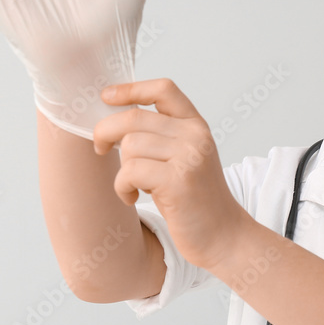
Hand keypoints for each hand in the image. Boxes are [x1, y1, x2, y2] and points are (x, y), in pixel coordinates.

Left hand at [92, 78, 248, 269]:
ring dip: (121, 169)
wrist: (223, 235)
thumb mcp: (186, 158)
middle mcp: (195, 136)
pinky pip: (130, 171)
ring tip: (132, 186)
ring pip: (129, 146)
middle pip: (134, 117)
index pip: (163, 90)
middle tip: (100, 149)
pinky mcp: (178, 181)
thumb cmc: (196, 200)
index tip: (107, 97)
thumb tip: (114, 123)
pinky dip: (122, 187)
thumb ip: (162, 137)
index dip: (131, 89)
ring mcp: (189, 157)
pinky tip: (132, 197)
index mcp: (196, 125)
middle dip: (105, 132)